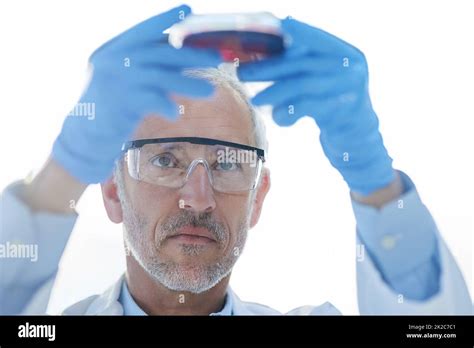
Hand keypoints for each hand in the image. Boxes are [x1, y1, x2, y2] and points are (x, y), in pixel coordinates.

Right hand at [52, 4, 221, 183]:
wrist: (84, 137)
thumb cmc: (110, 107)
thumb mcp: (122, 78)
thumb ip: (147, 65)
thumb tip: (186, 57)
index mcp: (111, 49)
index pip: (143, 29)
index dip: (166, 19)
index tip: (188, 10)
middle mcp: (112, 60)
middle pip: (159, 52)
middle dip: (191, 55)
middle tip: (216, 59)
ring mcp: (117, 80)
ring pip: (162, 77)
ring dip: (189, 84)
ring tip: (211, 91)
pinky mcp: (122, 103)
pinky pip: (155, 100)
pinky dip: (168, 106)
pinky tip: (175, 113)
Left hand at [238, 17, 393, 194]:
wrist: (357, 135)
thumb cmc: (333, 103)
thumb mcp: (325, 78)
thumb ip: (304, 65)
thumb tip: (262, 54)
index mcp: (346, 53)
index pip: (316, 38)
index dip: (294, 33)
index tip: (270, 30)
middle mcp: (350, 68)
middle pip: (302, 62)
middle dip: (268, 67)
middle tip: (243, 73)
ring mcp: (348, 90)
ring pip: (301, 85)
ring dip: (273, 92)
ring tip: (256, 100)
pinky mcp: (340, 113)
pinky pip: (305, 108)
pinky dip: (286, 112)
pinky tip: (276, 117)